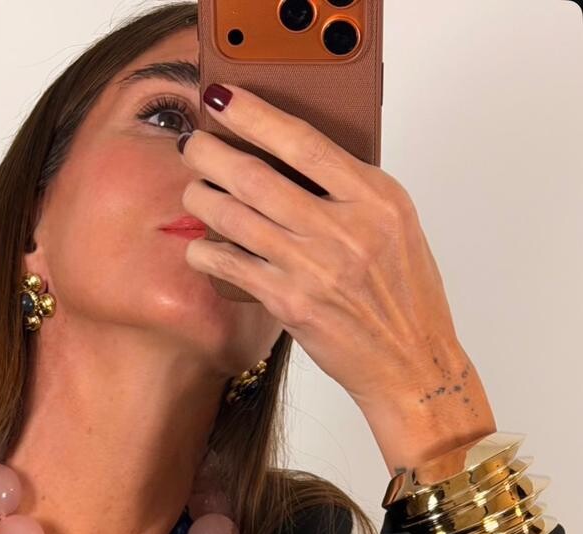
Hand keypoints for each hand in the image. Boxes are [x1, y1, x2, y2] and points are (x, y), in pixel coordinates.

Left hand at [179, 81, 467, 416]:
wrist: (411, 363)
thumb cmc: (404, 297)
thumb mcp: (394, 227)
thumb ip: (350, 192)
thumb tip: (289, 159)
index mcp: (375, 198)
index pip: (304, 140)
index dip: (254, 115)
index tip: (223, 99)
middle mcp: (345, 228)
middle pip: (257, 176)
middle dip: (211, 154)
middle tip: (192, 145)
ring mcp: (315, 267)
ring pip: (236, 218)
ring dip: (203, 199)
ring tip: (193, 190)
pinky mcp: (292, 304)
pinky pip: (232, 267)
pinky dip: (208, 251)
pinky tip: (201, 244)